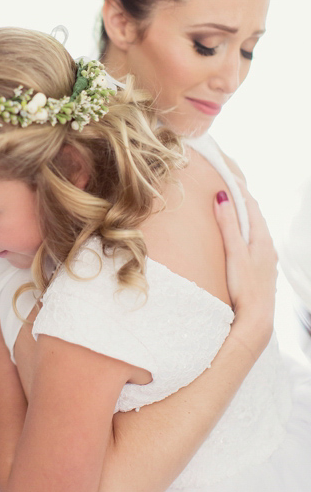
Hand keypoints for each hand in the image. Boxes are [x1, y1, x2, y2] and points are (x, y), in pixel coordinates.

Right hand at [212, 182, 275, 343]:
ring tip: (228, 206)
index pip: (250, 205)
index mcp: (262, 238)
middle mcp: (267, 246)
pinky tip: (236, 236)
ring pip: (254, 229)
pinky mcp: (260, 268)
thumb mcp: (234, 253)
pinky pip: (252, 241)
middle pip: (253, 215)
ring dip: (242, 215)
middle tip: (226, 184)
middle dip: (240, 199)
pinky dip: (243, 230)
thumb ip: (228, 225)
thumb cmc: (245, 286)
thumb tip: (222, 196)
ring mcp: (265, 258)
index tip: (226, 173)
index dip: (238, 188)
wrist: (256, 318)